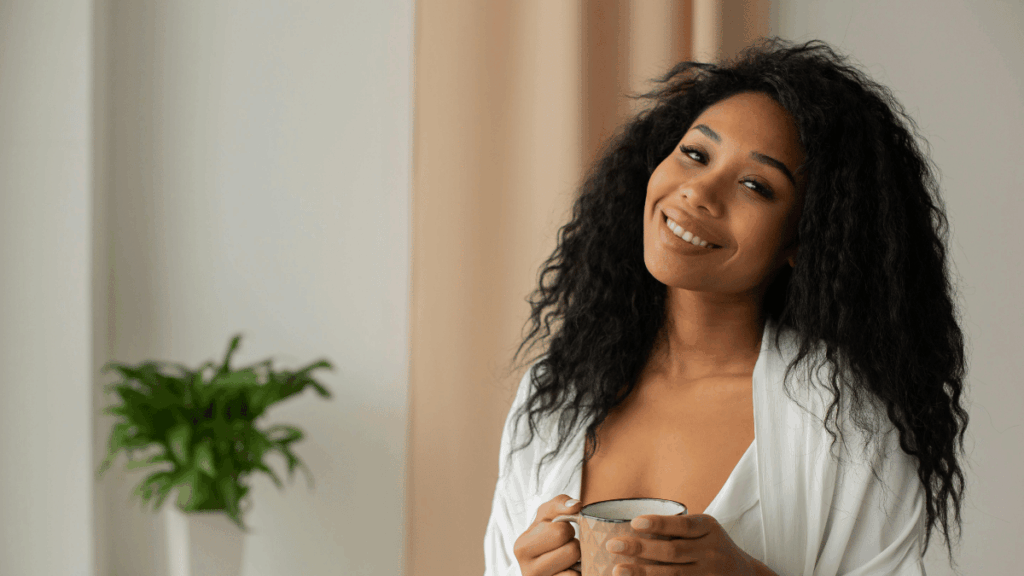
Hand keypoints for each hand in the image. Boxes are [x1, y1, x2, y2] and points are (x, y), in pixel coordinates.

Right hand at [513, 494, 583, 575]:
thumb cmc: (545, 534)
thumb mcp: (547, 514)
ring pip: (577, 567)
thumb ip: (560, 503)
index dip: (566, 528)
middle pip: (572, 550)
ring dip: (577, 560)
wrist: (540, 559)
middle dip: (573, 544)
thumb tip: (575, 506)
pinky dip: (578, 573)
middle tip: (563, 546)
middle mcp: (528, 570)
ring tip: (566, 558)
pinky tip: (569, 569)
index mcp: (522, 547)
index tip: (558, 533)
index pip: (560, 532)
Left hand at [605, 513, 770, 575]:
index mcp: (709, 529)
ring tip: (618, 569)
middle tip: (613, 545)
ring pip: (672, 574)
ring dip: (642, 573)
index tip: (634, 523)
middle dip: (640, 549)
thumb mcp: (704, 530)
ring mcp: (709, 574)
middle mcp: (711, 551)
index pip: (683, 525)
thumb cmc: (713, 545)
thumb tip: (634, 526)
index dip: (658, 524)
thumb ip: (679, 527)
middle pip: (672, 552)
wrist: (745, 574)